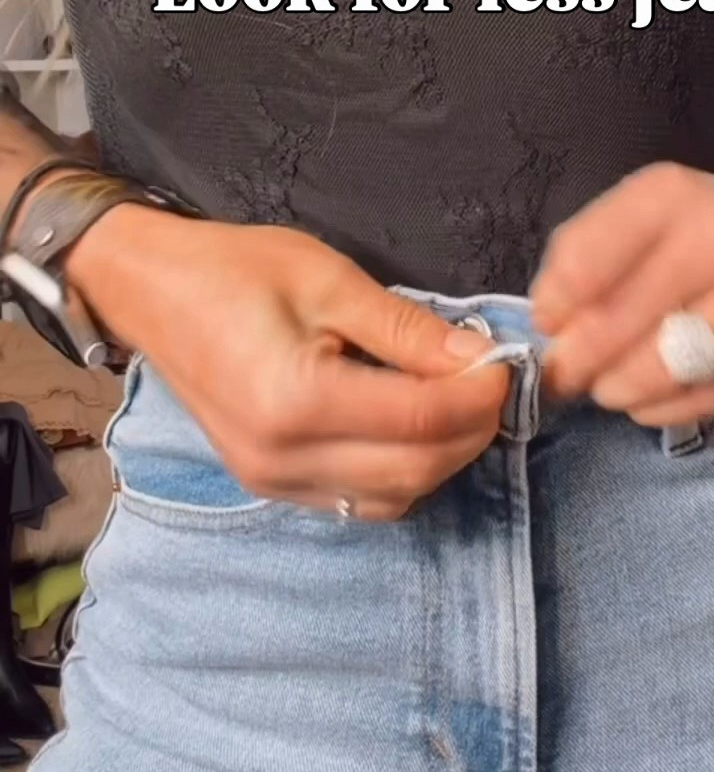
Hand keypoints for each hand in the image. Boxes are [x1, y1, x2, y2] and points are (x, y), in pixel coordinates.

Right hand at [67, 207, 508, 519]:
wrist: (150, 291)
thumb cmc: (234, 269)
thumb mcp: (328, 278)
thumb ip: (406, 328)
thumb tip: (475, 357)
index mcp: (295, 399)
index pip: (420, 419)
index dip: (477, 396)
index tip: (504, 363)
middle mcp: (283, 457)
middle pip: (415, 471)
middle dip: (470, 432)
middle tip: (491, 384)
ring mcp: (272, 481)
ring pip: (392, 498)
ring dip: (441, 459)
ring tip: (458, 403)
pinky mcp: (269, 486)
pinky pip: (358, 502)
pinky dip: (401, 474)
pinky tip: (413, 428)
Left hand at [530, 132, 713, 426]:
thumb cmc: (709, 223)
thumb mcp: (649, 208)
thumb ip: (588, 251)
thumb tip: (550, 320)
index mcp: (673, 197)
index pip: (587, 258)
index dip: (556, 303)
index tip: (548, 324)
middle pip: (619, 322)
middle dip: (576, 360)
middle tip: (564, 375)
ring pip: (661, 369)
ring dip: (617, 387)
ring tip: (608, 385)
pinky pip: (701, 400)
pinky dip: (660, 408)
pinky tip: (650, 394)